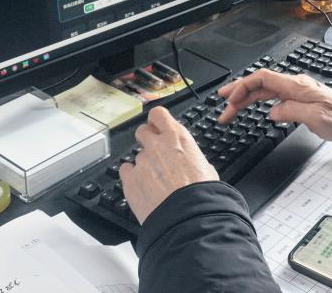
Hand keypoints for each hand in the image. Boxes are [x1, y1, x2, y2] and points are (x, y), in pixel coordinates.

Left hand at [119, 107, 218, 224]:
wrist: (187, 216)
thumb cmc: (201, 194)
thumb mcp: (206, 168)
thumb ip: (192, 157)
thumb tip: (191, 161)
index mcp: (178, 137)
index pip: (158, 114)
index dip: (156, 121)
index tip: (157, 127)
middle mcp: (157, 144)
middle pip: (142, 131)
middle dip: (146, 140)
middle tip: (154, 153)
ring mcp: (141, 161)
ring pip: (136, 154)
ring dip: (143, 164)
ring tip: (153, 180)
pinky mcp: (130, 179)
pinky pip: (125, 170)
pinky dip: (131, 177)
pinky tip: (142, 187)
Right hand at [216, 69, 331, 143]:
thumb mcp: (316, 119)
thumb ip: (291, 112)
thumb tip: (272, 111)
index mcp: (298, 86)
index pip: (263, 78)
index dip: (243, 86)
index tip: (229, 98)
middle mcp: (297, 85)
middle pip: (261, 84)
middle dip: (239, 93)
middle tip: (223, 107)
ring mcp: (299, 92)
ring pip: (267, 91)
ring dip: (248, 99)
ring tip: (232, 109)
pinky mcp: (303, 100)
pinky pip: (276, 97)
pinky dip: (260, 102)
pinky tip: (255, 108)